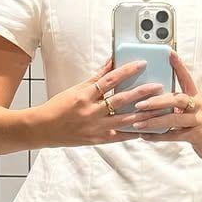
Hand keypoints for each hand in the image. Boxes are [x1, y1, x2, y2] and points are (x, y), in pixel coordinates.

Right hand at [37, 56, 165, 146]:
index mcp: (84, 95)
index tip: (142, 64)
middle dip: (141, 93)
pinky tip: (146, 129)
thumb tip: (112, 62)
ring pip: (124, 120)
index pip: (109, 79)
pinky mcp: (97, 140)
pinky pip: (119, 136)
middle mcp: (91, 111)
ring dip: (142, 114)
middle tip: (158, 86)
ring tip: (158, 108)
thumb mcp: (75, 89)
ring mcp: (95, 127)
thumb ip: (96, 77)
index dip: (126, 70)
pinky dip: (132, 132)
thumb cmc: (58, 106)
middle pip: (120, 100)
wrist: (42, 128)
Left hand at [112, 50, 201, 161]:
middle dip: (157, 101)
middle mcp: (199, 106)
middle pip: (177, 99)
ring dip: (154, 120)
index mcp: (196, 98)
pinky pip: (174, 136)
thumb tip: (154, 101)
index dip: (178, 65)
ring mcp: (200, 120)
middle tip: (139, 103)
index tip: (168, 53)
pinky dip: (158, 136)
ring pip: (174, 118)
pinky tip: (145, 136)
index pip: (186, 78)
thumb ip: (177, 106)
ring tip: (137, 122)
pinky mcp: (198, 135)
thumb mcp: (193, 112)